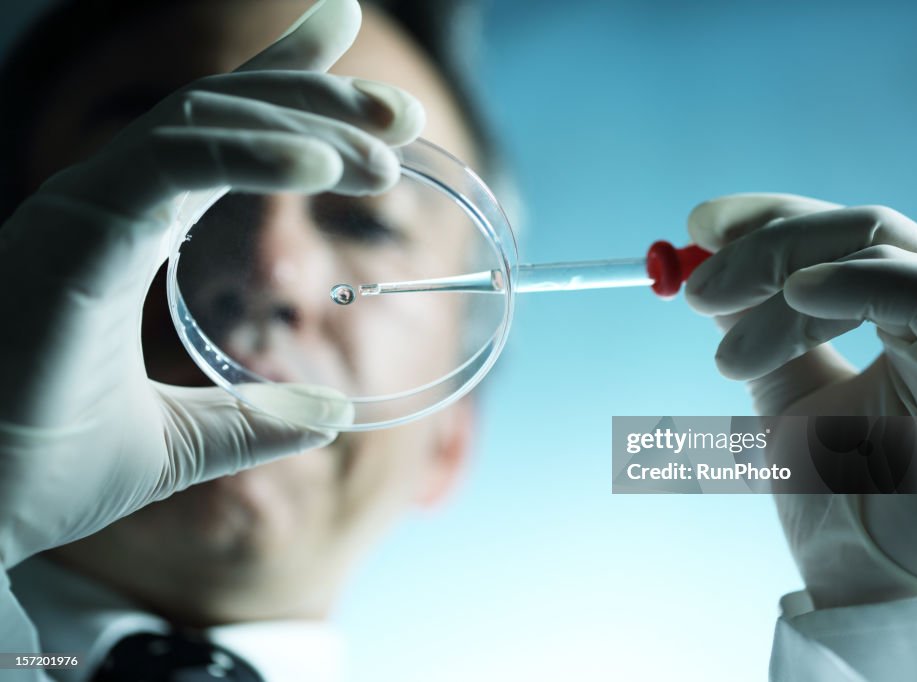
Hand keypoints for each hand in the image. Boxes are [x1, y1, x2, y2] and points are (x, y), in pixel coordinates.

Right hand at [0, 0, 424, 567]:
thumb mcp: (178, 445)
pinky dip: (252, 152)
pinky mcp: (73, 229)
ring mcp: (84, 209)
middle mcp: (106, 207)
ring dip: (303, 121)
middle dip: (318, 99)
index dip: (281, 83)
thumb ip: (252, 422)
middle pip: (222, 114)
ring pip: (202, 120)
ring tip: (386, 150)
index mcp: (127, 235)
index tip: (344, 45)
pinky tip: (323, 160)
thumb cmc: (37, 472)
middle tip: (403, 114)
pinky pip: (173, 161)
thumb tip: (331, 415)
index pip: (215, 138)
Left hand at [685, 193, 916, 606]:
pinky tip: (795, 295)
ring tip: (726, 353)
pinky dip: (852, 282)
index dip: (771, 218)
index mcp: (906, 319)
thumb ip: (761, 331)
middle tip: (694, 289)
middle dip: (766, 244)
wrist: (886, 589)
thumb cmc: (845, 504)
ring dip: (784, 278)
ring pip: (881, 249)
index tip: (698, 228)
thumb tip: (712, 272)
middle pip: (861, 230)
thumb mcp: (788, 397)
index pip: (842, 238)